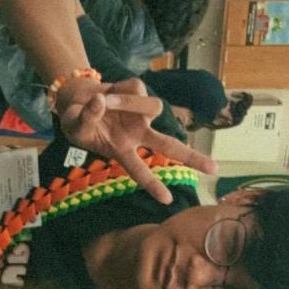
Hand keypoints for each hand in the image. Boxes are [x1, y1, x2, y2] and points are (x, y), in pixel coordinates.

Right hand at [54, 76, 216, 204]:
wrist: (75, 98)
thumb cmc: (76, 121)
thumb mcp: (74, 126)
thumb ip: (86, 118)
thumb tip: (101, 102)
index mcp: (122, 150)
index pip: (138, 170)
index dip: (151, 184)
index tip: (166, 200)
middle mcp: (137, 134)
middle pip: (169, 146)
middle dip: (191, 157)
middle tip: (215, 169)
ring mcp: (140, 113)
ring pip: (153, 107)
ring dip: (130, 103)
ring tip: (103, 102)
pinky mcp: (138, 91)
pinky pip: (136, 88)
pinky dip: (119, 89)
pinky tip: (107, 93)